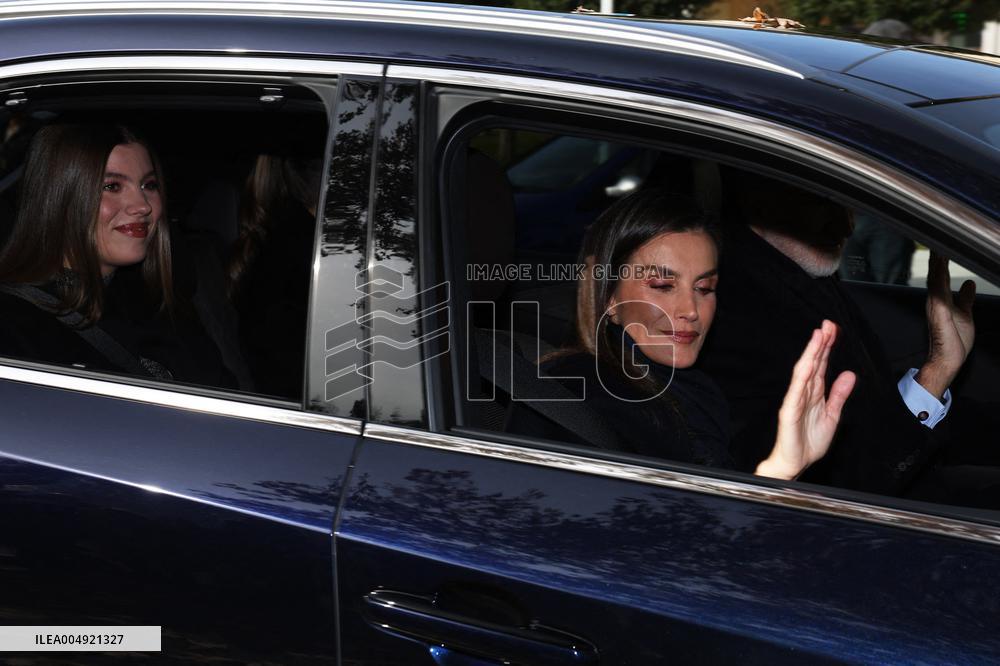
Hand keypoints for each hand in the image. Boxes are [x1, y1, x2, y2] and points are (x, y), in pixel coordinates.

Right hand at [756, 320, 856, 479]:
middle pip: (813, 363)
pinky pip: (796, 392)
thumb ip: (839, 394)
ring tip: (818, 337)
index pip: (821, 365)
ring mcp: (795, 401)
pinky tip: (807, 364)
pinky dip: (802, 377)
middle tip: (827, 325)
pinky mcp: (790, 412)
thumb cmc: (808, 442)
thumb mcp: (832, 415)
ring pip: (804, 373)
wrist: (795, 464)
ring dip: (811, 354)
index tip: (834, 329)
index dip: (827, 347)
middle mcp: (804, 393)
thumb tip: (849, 374)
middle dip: (820, 344)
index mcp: (814, 393)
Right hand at [918, 252, 974, 398]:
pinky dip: (938, 275)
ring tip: (938, 246)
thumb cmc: (954, 340)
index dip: (942, 260)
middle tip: (938, 237)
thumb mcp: (965, 314)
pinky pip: (938, 289)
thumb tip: (968, 284)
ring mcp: (936, 304)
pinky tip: (939, 265)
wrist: (949, 359)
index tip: (944, 245)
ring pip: (935, 277)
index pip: (941, 275)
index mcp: (941, 299)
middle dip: (937, 256)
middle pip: (936, 272)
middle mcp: (935, 299)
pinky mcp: (939, 310)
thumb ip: (965, 298)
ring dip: (936, 261)